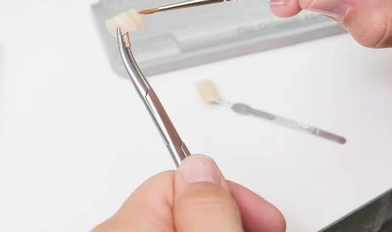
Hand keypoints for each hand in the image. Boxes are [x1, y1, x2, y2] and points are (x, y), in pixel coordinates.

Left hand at [93, 155, 285, 231]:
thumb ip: (207, 212)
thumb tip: (201, 166)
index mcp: (128, 227)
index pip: (182, 178)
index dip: (231, 193)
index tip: (264, 217)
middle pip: (181, 202)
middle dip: (227, 210)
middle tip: (261, 227)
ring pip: (178, 223)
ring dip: (217, 225)